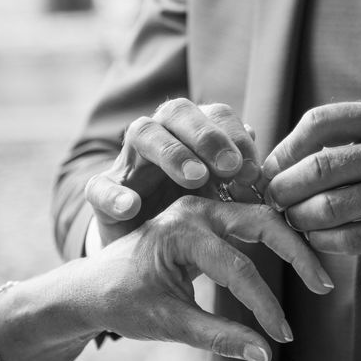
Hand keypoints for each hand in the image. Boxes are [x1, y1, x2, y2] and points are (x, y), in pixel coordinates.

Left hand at [76, 196, 330, 360]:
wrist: (92, 284)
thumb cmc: (124, 302)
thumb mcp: (169, 323)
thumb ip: (218, 338)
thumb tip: (265, 355)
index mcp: (181, 232)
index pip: (239, 269)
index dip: (265, 305)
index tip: (283, 336)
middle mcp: (194, 210)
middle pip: (261, 222)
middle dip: (296, 253)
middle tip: (323, 285)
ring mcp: (201, 208)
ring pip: (259, 216)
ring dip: (289, 242)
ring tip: (316, 273)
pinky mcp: (206, 217)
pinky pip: (247, 220)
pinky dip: (273, 237)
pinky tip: (293, 255)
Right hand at [84, 99, 260, 245]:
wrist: (143, 248)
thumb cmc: (188, 214)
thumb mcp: (220, 198)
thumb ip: (238, 180)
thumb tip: (260, 154)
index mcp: (192, 134)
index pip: (214, 114)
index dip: (235, 136)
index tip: (253, 171)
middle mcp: (160, 137)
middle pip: (177, 112)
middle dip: (207, 136)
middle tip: (229, 167)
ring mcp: (128, 161)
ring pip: (142, 133)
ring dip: (171, 152)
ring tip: (195, 179)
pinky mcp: (102, 192)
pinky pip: (101, 184)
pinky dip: (115, 194)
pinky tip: (132, 207)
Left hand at [262, 100, 360, 266]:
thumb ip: (349, 141)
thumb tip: (280, 159)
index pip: (319, 122)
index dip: (284, 148)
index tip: (270, 169)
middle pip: (319, 167)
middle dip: (283, 188)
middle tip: (273, 199)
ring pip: (330, 207)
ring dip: (300, 218)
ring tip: (294, 220)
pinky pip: (351, 238)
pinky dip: (323, 241)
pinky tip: (317, 238)